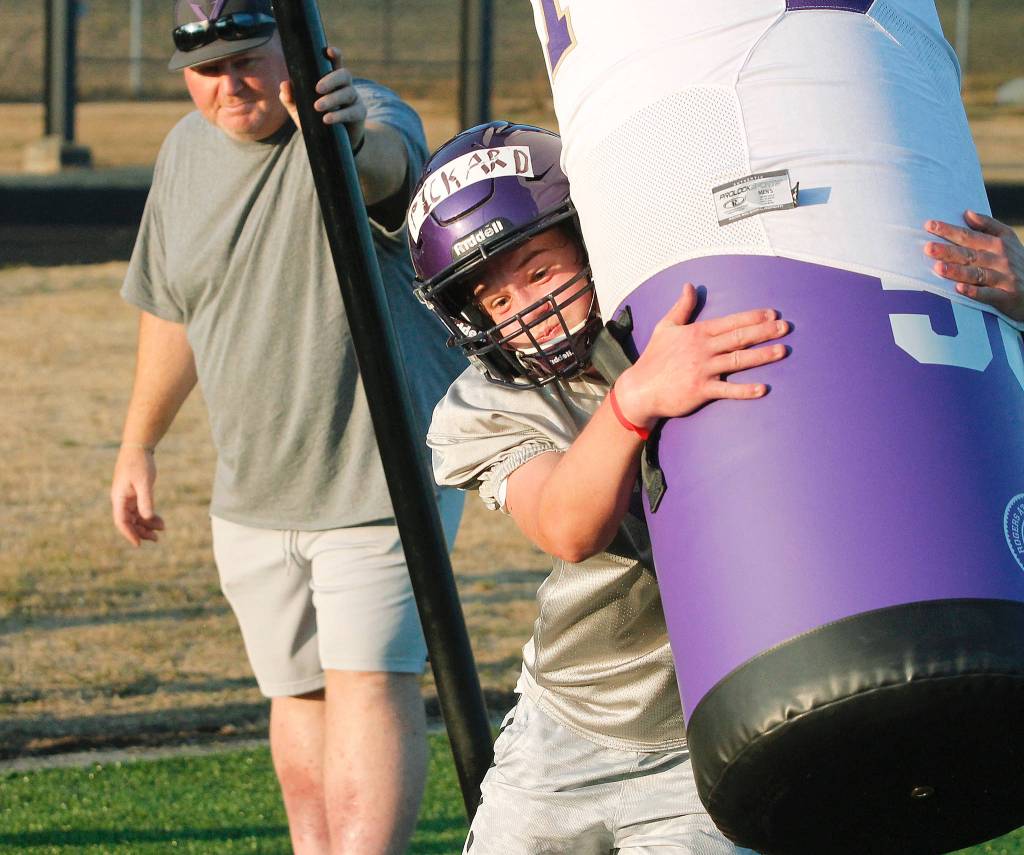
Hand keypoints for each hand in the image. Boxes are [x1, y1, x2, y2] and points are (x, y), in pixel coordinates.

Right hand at [111, 446, 164, 546]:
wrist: (139, 447)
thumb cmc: (140, 463)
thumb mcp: (144, 482)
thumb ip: (145, 500)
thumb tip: (146, 518)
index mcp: (119, 498)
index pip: (121, 521)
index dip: (129, 534)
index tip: (138, 544)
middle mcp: (121, 500)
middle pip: (129, 522)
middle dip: (141, 531)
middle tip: (156, 539)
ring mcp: (128, 497)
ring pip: (136, 517)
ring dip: (147, 525)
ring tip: (162, 530)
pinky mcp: (135, 494)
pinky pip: (141, 509)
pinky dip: (149, 516)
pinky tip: (160, 521)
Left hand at [279, 46, 365, 151]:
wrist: (332, 143)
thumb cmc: (315, 120)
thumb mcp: (299, 109)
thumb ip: (289, 97)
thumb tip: (284, 85)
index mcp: (332, 81)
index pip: (336, 63)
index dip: (335, 55)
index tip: (329, 51)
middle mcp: (346, 87)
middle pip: (344, 75)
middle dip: (331, 79)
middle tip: (317, 88)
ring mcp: (355, 100)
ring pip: (348, 93)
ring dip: (333, 99)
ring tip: (317, 107)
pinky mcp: (359, 115)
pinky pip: (352, 112)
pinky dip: (339, 115)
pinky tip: (327, 119)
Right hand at [613, 283, 789, 427]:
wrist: (639, 389)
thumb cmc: (654, 358)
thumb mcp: (665, 327)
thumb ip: (682, 307)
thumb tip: (689, 285)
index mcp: (697, 332)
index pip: (730, 322)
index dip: (753, 317)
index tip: (772, 314)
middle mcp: (702, 349)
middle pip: (739, 338)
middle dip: (764, 331)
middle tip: (786, 327)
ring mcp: (702, 369)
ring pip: (738, 360)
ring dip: (762, 355)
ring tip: (782, 350)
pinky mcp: (700, 390)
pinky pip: (727, 389)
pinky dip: (745, 390)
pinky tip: (763, 388)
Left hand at [925, 210, 1023, 320]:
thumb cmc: (1017, 262)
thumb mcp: (1009, 240)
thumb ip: (989, 226)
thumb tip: (967, 213)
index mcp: (998, 243)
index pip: (969, 235)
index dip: (950, 230)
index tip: (929, 225)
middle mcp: (1001, 259)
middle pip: (970, 254)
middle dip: (949, 250)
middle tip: (927, 247)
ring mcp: (1004, 278)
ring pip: (977, 273)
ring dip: (958, 271)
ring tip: (937, 268)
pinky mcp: (1007, 296)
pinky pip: (989, 294)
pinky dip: (975, 292)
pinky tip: (959, 289)